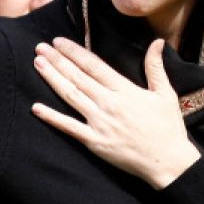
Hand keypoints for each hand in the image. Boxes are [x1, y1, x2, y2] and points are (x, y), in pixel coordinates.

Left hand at [31, 37, 200, 188]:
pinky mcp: (94, 142)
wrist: (167, 161)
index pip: (93, 65)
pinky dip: (52, 117)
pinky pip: (69, 127)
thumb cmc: (168, 128)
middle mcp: (109, 104)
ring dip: (52, 79)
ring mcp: (99, 123)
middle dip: (57, 61)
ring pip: (71, 96)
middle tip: (40, 47)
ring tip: (38, 64)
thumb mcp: (165, 94)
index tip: (59, 41)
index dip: (74, 52)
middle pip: (77, 77)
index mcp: (124, 90)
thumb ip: (156, 67)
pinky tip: (36, 108)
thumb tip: (158, 42)